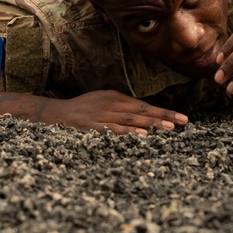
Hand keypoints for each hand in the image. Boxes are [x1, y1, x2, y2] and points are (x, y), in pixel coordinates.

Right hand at [0, 89, 187, 135]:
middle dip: (163, 118)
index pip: (144, 106)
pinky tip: (141, 135)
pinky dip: (128, 132)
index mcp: (113, 97)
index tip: (182, 120)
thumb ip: (121, 111)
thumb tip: (146, 120)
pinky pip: (112, 130)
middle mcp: (109, 103)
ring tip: (168, 129)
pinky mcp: (90, 127)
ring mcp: (99, 115)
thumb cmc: (79, 114)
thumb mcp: (101, 105)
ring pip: (130, 119)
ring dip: (151, 124)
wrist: (49, 115)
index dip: (163, 113)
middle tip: (182, 123)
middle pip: (142, 111)